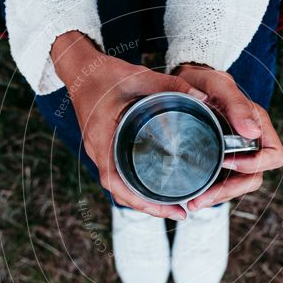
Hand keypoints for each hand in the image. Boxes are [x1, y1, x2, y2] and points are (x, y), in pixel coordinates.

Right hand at [51, 31, 191, 219]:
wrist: (80, 69)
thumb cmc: (106, 74)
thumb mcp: (139, 76)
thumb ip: (170, 86)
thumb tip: (202, 98)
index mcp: (102, 137)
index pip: (115, 180)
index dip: (140, 200)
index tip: (168, 208)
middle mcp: (99, 150)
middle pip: (120, 191)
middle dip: (149, 206)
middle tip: (181, 212)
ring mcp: (100, 151)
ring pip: (120, 186)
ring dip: (143, 199)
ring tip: (173, 206)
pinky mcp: (105, 148)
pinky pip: (119, 174)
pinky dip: (136, 186)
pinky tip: (157, 187)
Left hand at [174, 63, 282, 210]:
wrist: (183, 84)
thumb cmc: (204, 81)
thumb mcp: (219, 85)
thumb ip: (236, 104)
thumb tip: (253, 132)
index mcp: (258, 125)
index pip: (274, 156)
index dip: (255, 164)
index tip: (225, 162)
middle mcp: (251, 144)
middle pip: (254, 178)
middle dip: (229, 190)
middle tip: (201, 198)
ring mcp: (237, 155)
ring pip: (237, 186)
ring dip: (218, 197)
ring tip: (192, 203)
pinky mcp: (220, 163)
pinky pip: (222, 184)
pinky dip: (209, 193)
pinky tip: (191, 196)